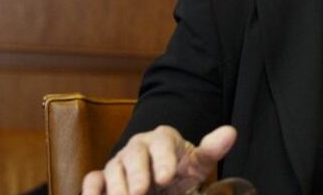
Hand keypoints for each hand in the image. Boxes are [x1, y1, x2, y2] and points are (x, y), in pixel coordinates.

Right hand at [81, 125, 236, 194]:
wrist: (162, 181)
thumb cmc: (179, 171)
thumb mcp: (197, 164)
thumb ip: (211, 150)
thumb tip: (231, 132)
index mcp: (162, 139)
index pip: (161, 144)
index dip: (163, 159)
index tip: (167, 176)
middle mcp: (138, 147)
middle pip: (134, 156)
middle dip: (137, 175)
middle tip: (141, 192)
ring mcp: (118, 162)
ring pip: (113, 169)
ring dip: (116, 187)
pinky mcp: (103, 177)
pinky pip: (93, 180)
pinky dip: (91, 189)